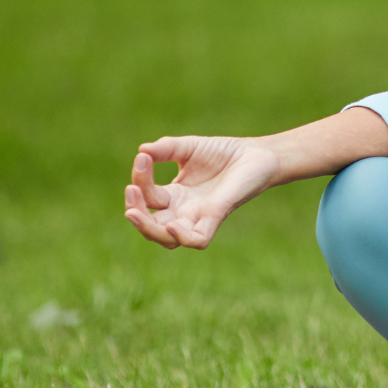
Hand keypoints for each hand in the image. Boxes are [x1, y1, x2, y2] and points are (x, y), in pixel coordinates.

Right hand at [123, 136, 280, 249]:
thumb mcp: (188, 147)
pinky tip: (172, 225)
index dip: (140, 180)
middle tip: (131, 191)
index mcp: (175, 196)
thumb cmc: (224, 153)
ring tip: (135, 212)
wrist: (257, 154)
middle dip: (135, 212)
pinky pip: (197, 239)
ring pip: (167, 239)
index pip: (147, 197)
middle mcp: (184, 211)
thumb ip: (166, 148)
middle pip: (151, 226)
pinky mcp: (217, 216)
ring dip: (148, 229)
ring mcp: (200, 216)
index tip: (144, 157)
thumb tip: (142, 150)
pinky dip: (182, 238)